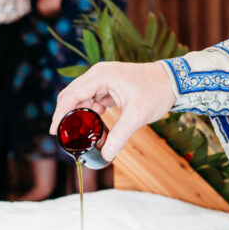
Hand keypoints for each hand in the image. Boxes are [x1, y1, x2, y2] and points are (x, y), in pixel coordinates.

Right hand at [50, 61, 176, 160]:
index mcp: (100, 76)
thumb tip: (106, 155)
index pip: (71, 95)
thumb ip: (120, 136)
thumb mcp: (137, 116)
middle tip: (63, 136)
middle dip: (67, 116)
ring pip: (83, 98)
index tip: (54, 131)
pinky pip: (94, 99)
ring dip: (80, 115)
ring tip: (78, 135)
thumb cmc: (157, 92)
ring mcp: (104, 79)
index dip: (60, 114)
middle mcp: (99, 74)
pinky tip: (94, 127)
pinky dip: (91, 113)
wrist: (174, 81)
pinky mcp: (111, 86)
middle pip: (73, 95)